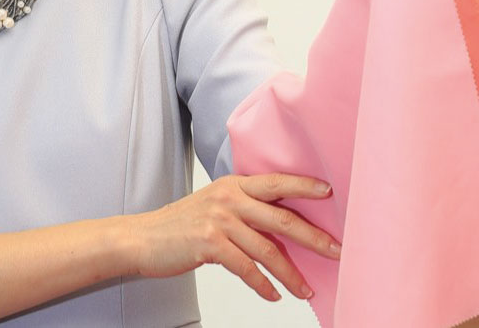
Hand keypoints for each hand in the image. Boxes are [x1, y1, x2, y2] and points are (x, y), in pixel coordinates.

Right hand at [124, 173, 341, 301]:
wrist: (141, 238)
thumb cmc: (182, 224)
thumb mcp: (215, 203)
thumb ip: (245, 207)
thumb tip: (283, 225)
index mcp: (235, 184)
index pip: (278, 182)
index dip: (305, 186)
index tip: (332, 193)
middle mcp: (230, 198)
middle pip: (282, 218)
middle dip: (314, 237)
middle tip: (337, 251)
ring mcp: (219, 220)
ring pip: (267, 249)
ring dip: (290, 273)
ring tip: (306, 290)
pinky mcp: (209, 244)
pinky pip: (245, 268)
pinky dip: (263, 284)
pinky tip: (274, 295)